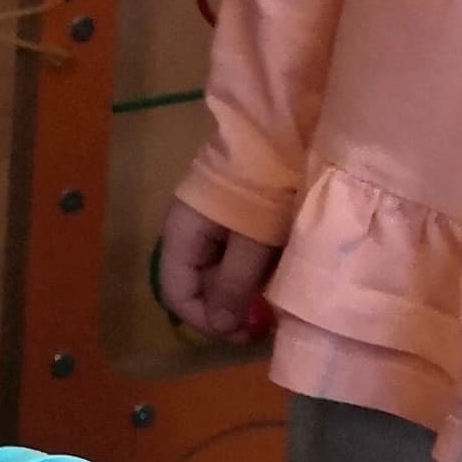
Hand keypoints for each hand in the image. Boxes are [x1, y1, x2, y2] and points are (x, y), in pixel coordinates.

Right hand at [154, 200, 281, 344]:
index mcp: (181, 236)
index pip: (177, 294)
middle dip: (229, 309)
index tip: (246, 334)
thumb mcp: (252, 241)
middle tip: (266, 324)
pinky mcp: (232, 217)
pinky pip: (232, 257)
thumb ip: (234, 284)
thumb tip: (221, 328)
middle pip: (196, 286)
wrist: (284, 128)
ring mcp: (209, 224)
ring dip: (242, 293)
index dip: (206, 321)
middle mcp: (188, 233)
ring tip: (274, 304)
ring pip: (215, 273)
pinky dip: (250, 273)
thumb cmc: (263, 189)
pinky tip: (275, 278)